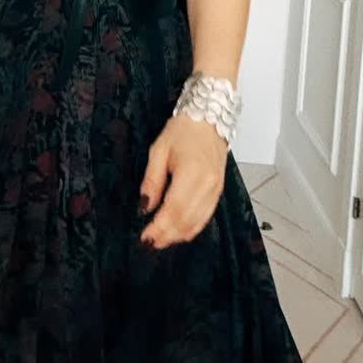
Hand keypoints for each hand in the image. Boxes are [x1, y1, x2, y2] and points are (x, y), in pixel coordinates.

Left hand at [138, 115, 228, 249]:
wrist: (210, 119)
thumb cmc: (183, 130)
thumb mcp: (158, 150)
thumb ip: (151, 181)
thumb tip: (144, 207)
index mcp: (191, 173)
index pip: (173, 210)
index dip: (159, 228)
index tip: (144, 238)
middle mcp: (207, 186)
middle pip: (186, 221)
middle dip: (166, 236)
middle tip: (149, 244)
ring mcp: (216, 190)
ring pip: (197, 223)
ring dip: (178, 236)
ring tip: (160, 241)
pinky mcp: (219, 192)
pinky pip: (205, 217)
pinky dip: (191, 228)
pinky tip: (177, 231)